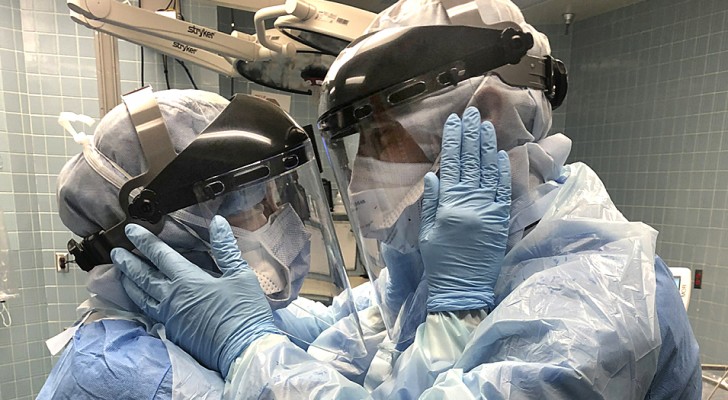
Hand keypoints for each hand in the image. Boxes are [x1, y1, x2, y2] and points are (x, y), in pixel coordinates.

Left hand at [112, 216, 278, 377]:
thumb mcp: (240, 274)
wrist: (243, 350)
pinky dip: (141, 302)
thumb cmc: (245, 311)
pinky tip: (142, 300)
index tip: (131, 230)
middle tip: (115, 252)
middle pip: (143, 276)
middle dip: (128, 262)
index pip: (160, 255)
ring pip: (142, 297)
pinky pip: (150, 313)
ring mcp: (170, 317)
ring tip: (121, 273)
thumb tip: (218, 222)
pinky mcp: (174, 333)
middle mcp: (172, 298)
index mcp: (188, 280)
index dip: (145, 241)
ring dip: (130, 283)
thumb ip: (226, 248)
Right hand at [420, 107, 510, 311]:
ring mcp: (488, 210)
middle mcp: (470, 203)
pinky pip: (503, 191)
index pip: (452, 164)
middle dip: (471, 135)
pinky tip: (501, 154)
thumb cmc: (440, 261)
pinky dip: (502, 171)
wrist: (462, 288)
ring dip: (488, 146)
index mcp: (448, 205)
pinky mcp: (501, 220)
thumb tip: (433, 175)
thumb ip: (431, 202)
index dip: (454, 141)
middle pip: (471, 162)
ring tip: (486, 125)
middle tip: (473, 113)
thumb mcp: (426, 232)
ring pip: (488, 171)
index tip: (455, 121)